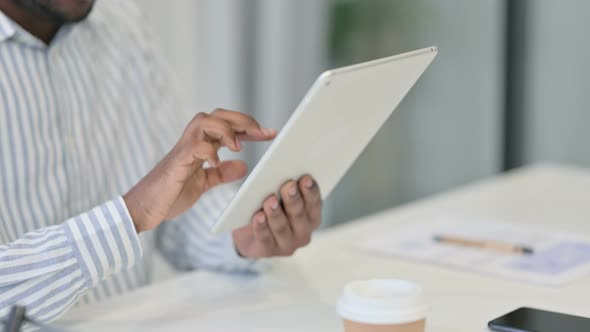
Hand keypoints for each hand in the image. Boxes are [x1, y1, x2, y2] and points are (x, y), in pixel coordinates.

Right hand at [124, 109, 276, 232]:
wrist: (143, 209)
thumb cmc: (169, 195)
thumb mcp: (203, 184)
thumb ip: (221, 174)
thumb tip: (243, 165)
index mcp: (200, 146)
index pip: (228, 126)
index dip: (249, 127)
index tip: (271, 133)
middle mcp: (192, 142)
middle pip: (218, 115)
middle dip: (242, 120)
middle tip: (262, 132)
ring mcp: (183, 149)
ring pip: (205, 121)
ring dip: (225, 130)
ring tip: (238, 146)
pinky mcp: (176, 162)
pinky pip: (194, 146)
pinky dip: (208, 151)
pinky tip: (217, 163)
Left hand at [232, 175, 321, 257]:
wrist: (250, 234)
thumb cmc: (270, 208)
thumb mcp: (279, 195)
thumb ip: (284, 186)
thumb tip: (279, 170)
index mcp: (311, 216)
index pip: (315, 203)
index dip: (311, 191)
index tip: (306, 178)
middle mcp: (302, 232)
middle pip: (299, 215)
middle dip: (294, 199)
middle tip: (289, 185)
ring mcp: (286, 244)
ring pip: (281, 227)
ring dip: (276, 213)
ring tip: (270, 200)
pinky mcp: (268, 250)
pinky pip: (264, 237)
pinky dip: (261, 226)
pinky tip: (258, 216)